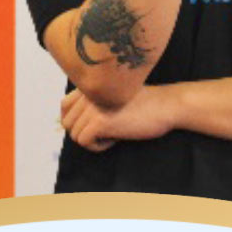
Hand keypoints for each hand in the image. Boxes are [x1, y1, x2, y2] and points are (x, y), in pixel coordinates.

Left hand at [60, 83, 177, 151]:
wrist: (167, 106)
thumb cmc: (144, 104)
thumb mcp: (114, 97)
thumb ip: (92, 103)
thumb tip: (71, 123)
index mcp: (91, 85)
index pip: (64, 105)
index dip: (75, 120)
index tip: (94, 125)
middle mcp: (89, 93)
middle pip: (67, 123)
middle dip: (85, 133)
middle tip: (107, 131)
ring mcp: (92, 106)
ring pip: (75, 135)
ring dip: (93, 140)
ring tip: (114, 133)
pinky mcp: (99, 121)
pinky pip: (84, 142)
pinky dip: (98, 147)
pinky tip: (115, 139)